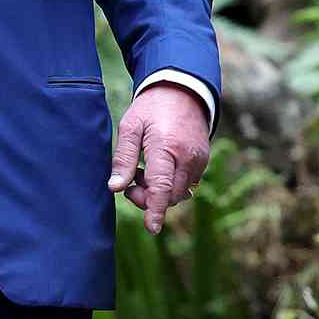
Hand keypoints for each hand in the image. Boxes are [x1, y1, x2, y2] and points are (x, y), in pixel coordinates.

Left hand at [108, 83, 210, 233]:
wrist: (182, 90)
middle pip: (171, 195)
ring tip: (142, 171)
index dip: (155, 209)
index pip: (161, 186)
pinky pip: (187, 184)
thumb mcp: (130, 127)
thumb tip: (115, 188)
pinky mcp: (203, 162)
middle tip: (130, 184)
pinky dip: (170, 185)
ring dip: (159, 192)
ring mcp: (199, 160)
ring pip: (179, 193)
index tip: (152, 228)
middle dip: (149, 199)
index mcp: (166, 146)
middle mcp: (187, 157)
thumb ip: (123, 159)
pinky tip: (157, 169)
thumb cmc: (151, 108)